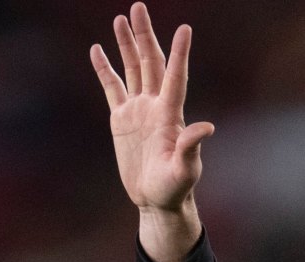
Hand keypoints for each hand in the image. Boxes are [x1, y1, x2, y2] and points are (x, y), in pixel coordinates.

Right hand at [89, 4, 213, 261]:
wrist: (156, 200)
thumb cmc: (175, 188)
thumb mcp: (185, 170)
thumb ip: (190, 147)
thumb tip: (207, 127)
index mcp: (170, 114)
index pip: (176, 76)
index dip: (180, 53)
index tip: (184, 28)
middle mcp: (155, 105)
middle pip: (150, 62)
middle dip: (145, 35)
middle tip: (138, 7)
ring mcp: (138, 110)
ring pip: (132, 69)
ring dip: (126, 44)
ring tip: (120, 18)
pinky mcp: (121, 119)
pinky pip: (112, 87)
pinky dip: (105, 69)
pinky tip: (97, 49)